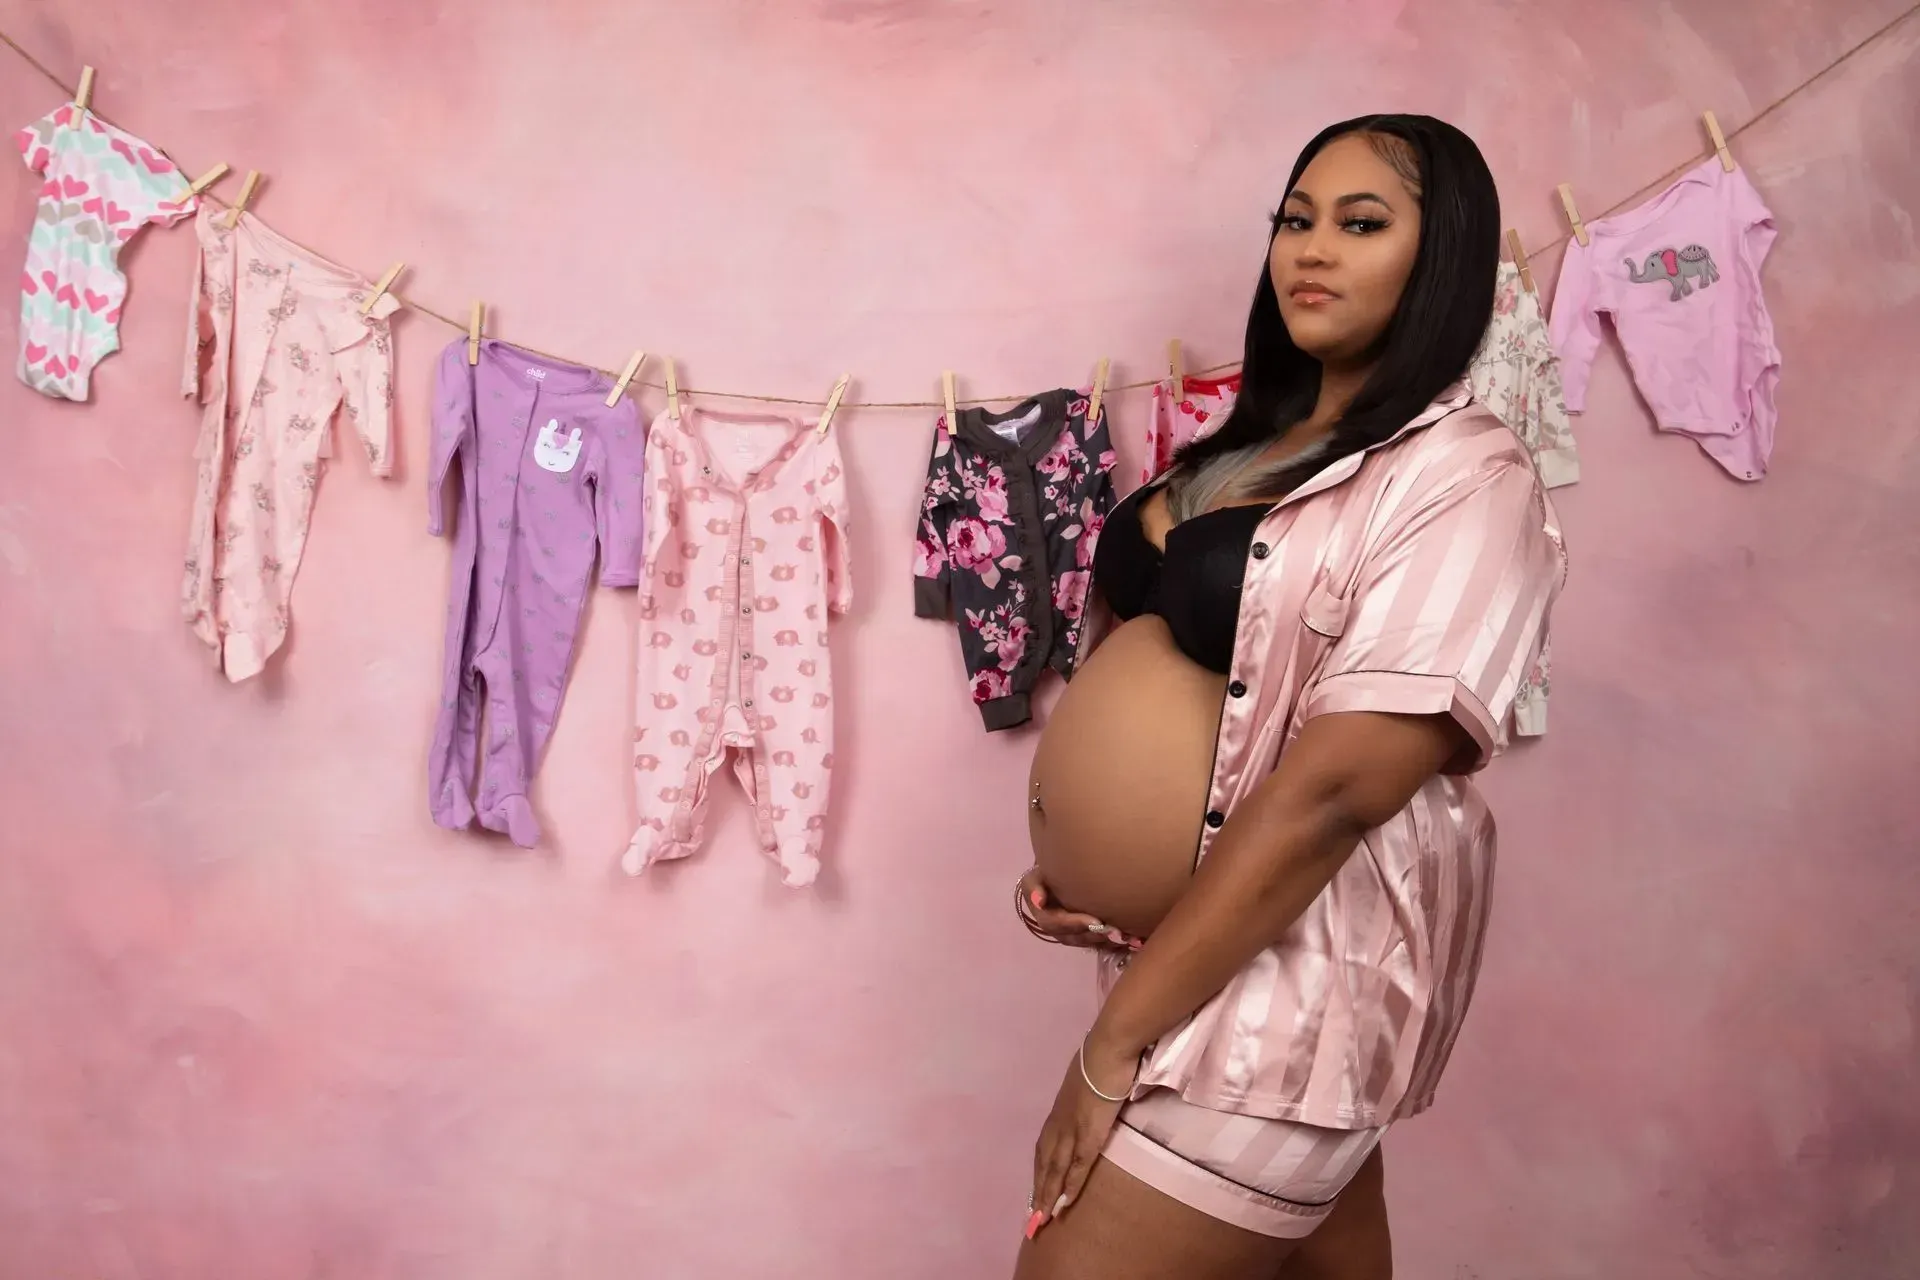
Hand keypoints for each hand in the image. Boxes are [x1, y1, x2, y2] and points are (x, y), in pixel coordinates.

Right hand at [1016, 868, 1144, 951]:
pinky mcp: (1088, 936)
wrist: (1059, 878)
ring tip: (1130, 938)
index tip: (1095, 919)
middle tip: (1119, 933)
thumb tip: (1038, 901)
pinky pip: (1101, 944)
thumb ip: (1033, 886)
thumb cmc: (1048, 874)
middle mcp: (1058, 931)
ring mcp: (1074, 936)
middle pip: (1077, 938)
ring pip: (1091, 943)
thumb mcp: (1035, 876)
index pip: (1056, 924)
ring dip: (1110, 943)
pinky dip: (1118, 944)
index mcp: (1044, 916)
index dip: (1075, 923)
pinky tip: (1135, 942)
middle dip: (1098, 935)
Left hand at [1025, 1035, 1137, 1238]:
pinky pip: (1077, 1166)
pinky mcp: (1088, 1133)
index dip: (1040, 1170)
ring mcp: (1071, 1129)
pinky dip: (1070, 1186)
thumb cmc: (1102, 1058)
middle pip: (1044, 1163)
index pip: (1044, 1146)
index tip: (1034, 1190)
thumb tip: (1090, 1094)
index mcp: (1059, 1109)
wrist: (1109, 1048)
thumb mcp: (1087, 1078)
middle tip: (1031, 1217)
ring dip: (1047, 1195)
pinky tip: (1064, 1204)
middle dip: (1037, 1191)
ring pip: (1055, 1170)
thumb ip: (1084, 1092)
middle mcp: (1059, 1122)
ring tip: (1041, 1219)